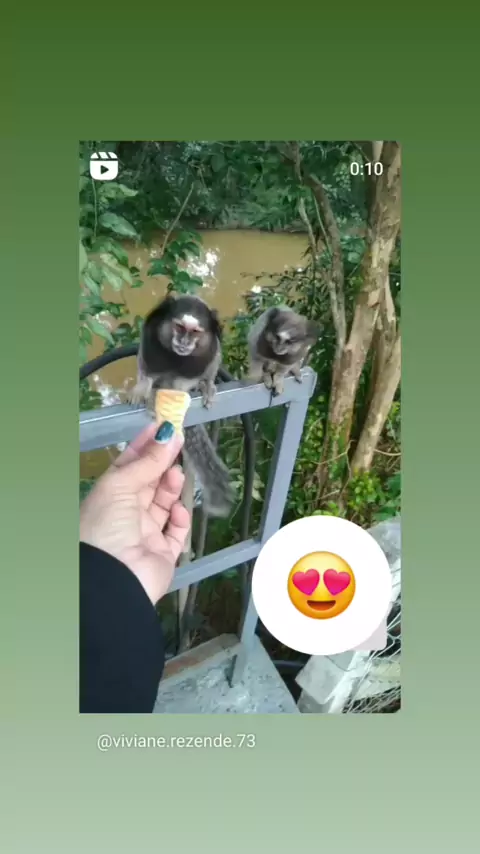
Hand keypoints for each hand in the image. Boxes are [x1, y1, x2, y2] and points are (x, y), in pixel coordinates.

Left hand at [80, 421, 190, 603]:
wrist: (113, 578)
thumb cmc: (106, 525)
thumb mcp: (121, 485)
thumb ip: (147, 461)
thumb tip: (168, 434)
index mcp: (108, 497)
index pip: (128, 466)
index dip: (144, 446)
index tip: (162, 426)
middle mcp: (125, 514)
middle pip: (148, 483)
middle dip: (162, 463)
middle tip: (178, 442)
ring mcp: (145, 535)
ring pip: (164, 504)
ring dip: (172, 488)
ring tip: (177, 475)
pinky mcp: (164, 554)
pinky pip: (176, 532)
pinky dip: (180, 518)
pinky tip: (178, 509)